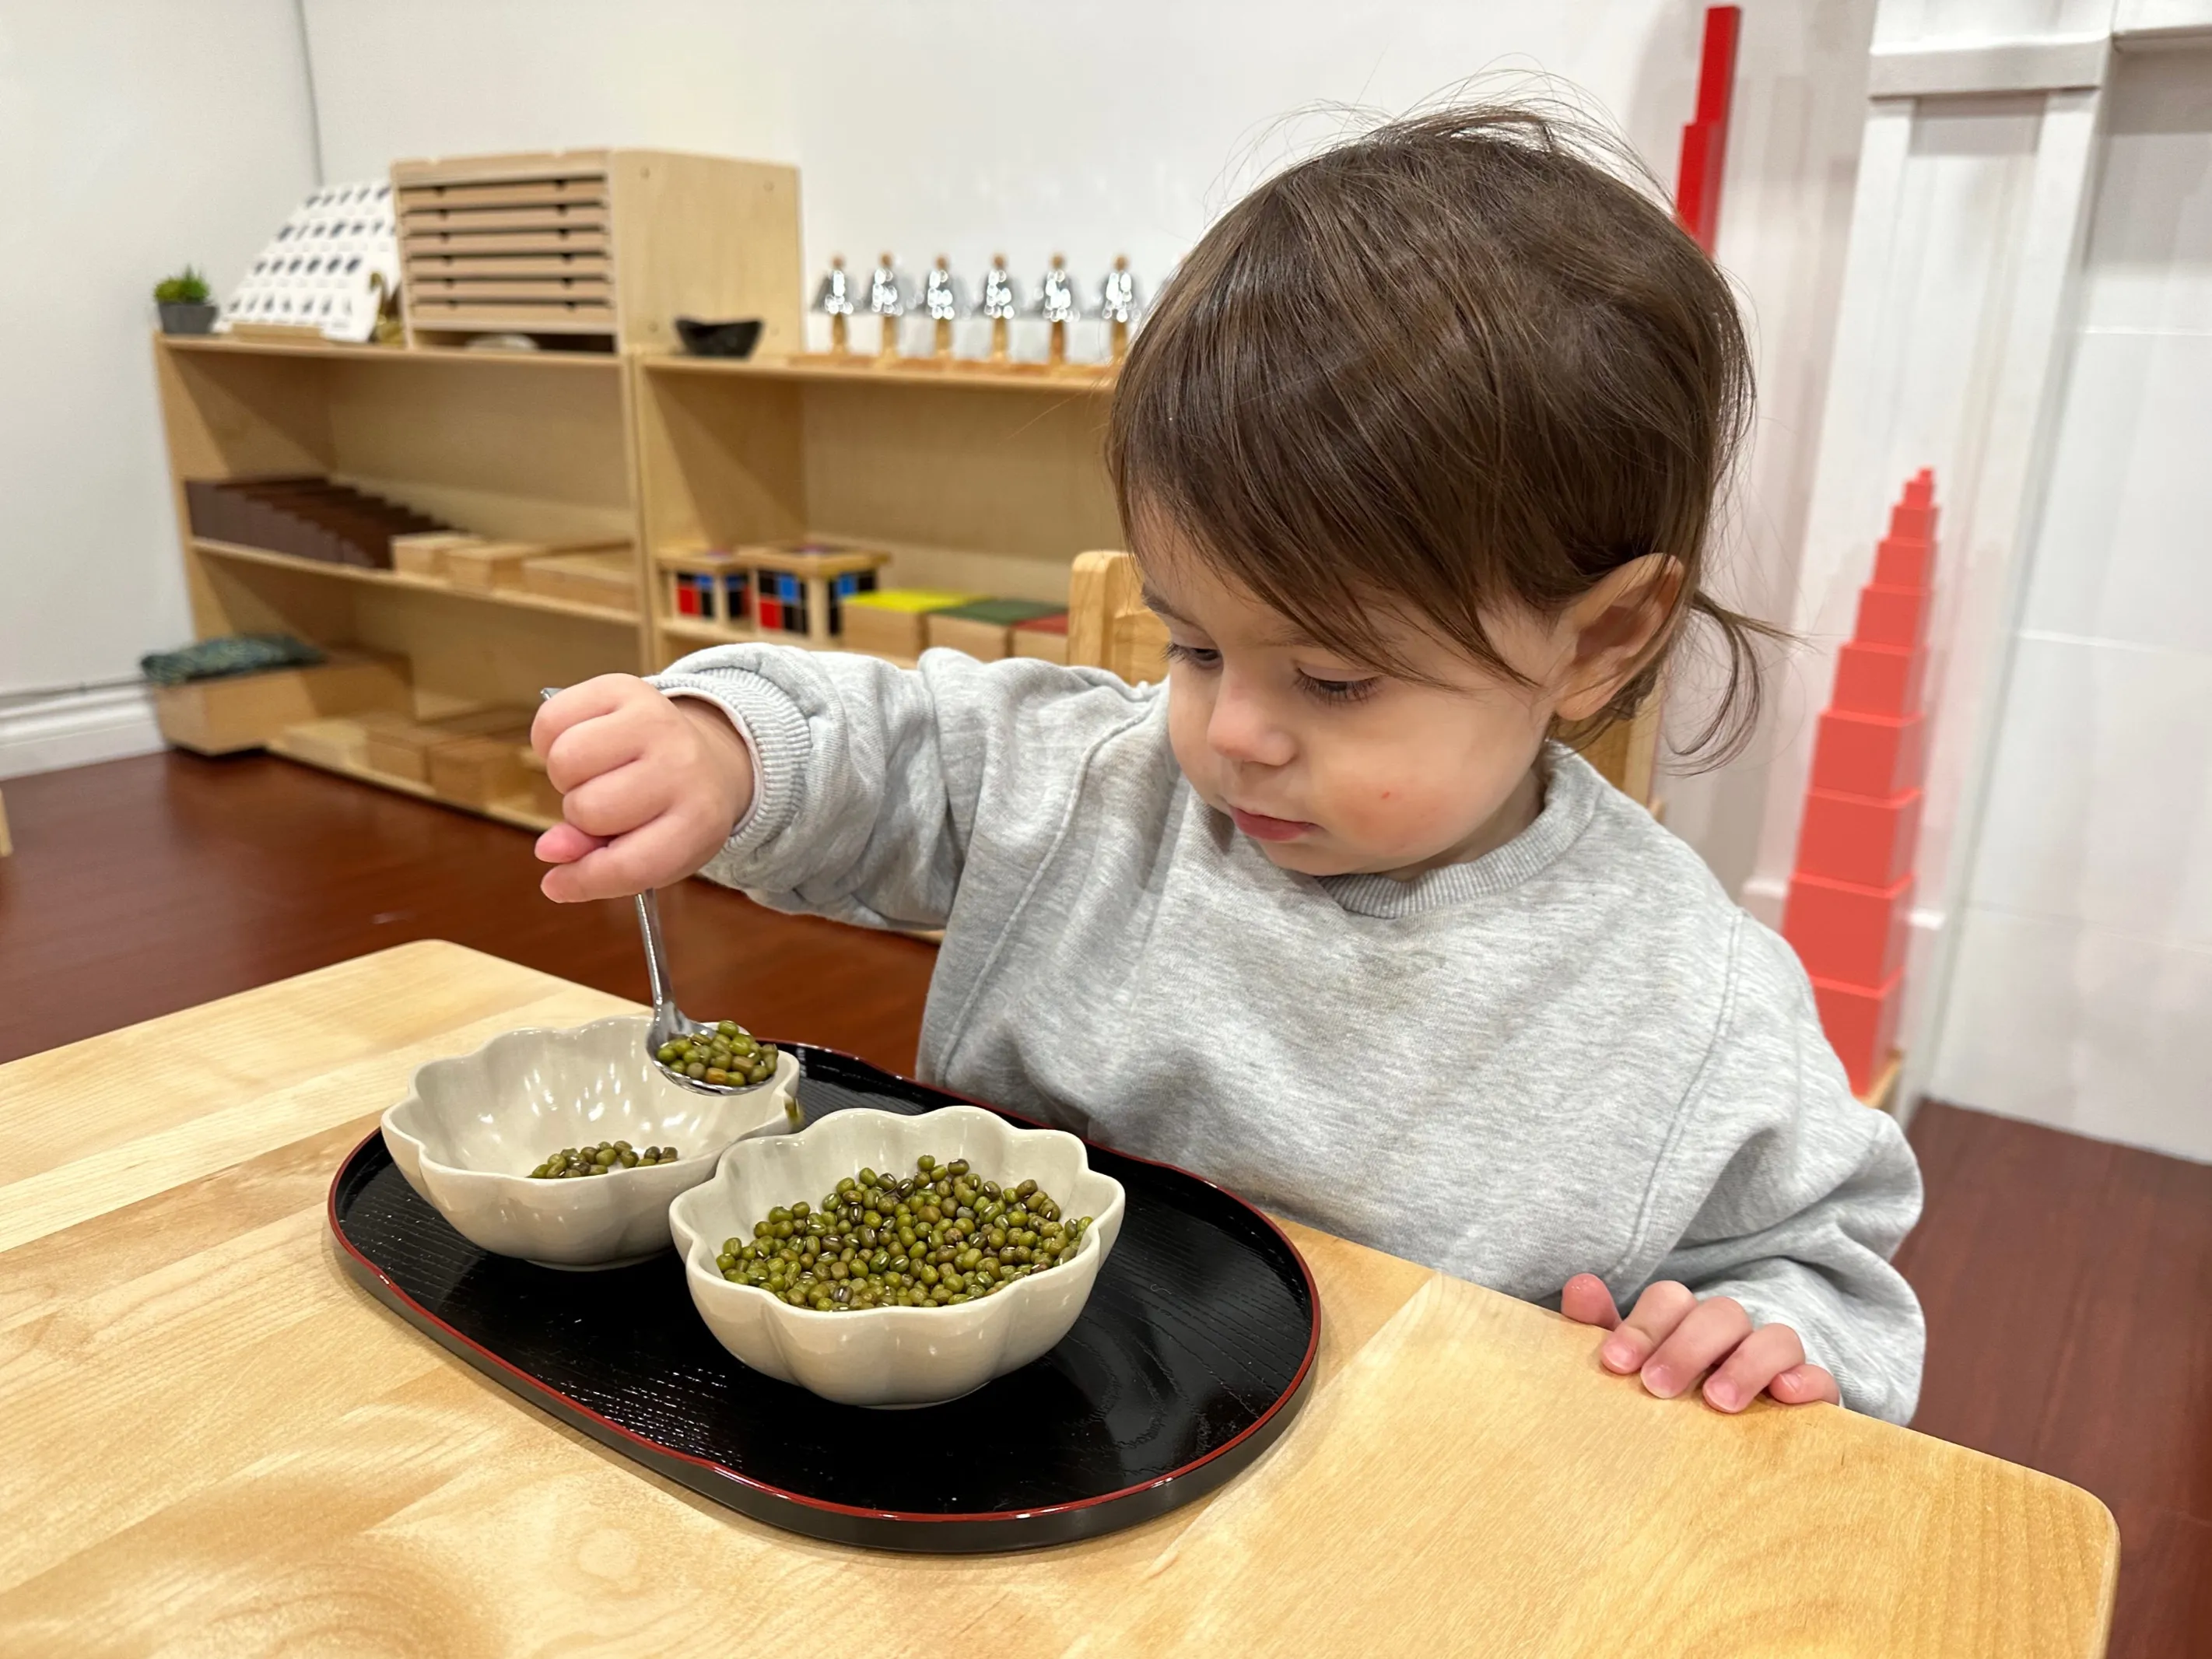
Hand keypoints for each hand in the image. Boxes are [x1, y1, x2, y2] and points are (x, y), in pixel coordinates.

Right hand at [530, 675, 754, 902]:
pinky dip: (550, 738)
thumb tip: (548, 851)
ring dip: (566, 776)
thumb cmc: (670, 813)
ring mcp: (655, 720)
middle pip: (588, 808)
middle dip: (583, 815)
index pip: (628, 865)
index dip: (583, 880)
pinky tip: (581, 745)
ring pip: (565, 760)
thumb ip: (600, 861)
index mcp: (698, 821)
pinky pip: (551, 720)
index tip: (559, 883)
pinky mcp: (624, 687)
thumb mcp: (651, 850)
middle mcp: (682, 765)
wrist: (706, 757)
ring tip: (594, 775)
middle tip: (605, 804)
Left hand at [1560, 1274, 1839, 1412]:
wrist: (1722, 1472)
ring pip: (1776, 1337)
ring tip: (1716, 1402)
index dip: (1643, 1324)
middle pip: (1721, 1312)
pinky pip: (1822, 1378)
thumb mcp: (1632, 1372)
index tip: (1616, 1364)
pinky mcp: (1812, 1399)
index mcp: (1685, 1325)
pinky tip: (1784, 1396)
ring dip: (1745, 1363)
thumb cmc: (1666, 1408)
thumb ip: (1601, 1333)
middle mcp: (1733, 1337)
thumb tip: (1580, 1287)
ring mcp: (1775, 1365)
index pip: (1671, 1299)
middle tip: (1657, 1388)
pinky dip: (1807, 1381)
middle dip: (1686, 1346)